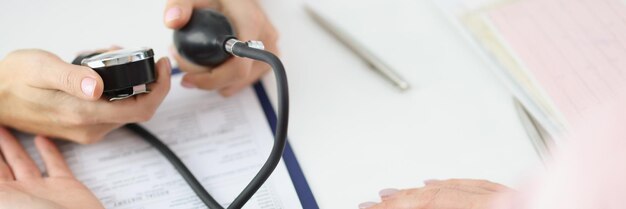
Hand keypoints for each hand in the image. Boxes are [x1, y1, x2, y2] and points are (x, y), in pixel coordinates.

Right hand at [0, 49, 171, 143]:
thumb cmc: (13, 81)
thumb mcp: (41, 68)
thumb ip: (72, 78)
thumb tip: (98, 87)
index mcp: (84, 114)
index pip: (141, 108)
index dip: (160, 88)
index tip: (163, 66)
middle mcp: (90, 128)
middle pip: (138, 108)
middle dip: (144, 80)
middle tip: (136, 56)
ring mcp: (86, 130)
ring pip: (125, 108)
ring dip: (129, 84)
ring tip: (112, 58)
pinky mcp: (82, 127)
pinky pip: (111, 110)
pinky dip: (116, 91)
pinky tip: (101, 73)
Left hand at [0, 127, 103, 208]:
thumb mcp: (2, 197)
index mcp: (3, 194)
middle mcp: (19, 192)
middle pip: (1, 165)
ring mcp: (42, 190)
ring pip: (23, 162)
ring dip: (13, 146)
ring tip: (5, 129)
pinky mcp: (66, 187)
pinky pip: (55, 165)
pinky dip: (49, 151)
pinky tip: (42, 139)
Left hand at [163, 0, 278, 95]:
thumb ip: (180, 5)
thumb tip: (172, 22)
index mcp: (251, 23)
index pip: (237, 67)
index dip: (212, 80)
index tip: (190, 78)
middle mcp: (265, 39)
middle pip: (236, 77)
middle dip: (207, 79)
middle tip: (184, 64)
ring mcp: (270, 49)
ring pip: (239, 82)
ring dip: (215, 80)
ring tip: (195, 62)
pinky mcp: (268, 57)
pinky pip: (245, 79)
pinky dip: (226, 78)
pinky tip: (212, 64)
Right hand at [359, 179, 513, 208]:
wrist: (583, 207)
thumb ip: (447, 207)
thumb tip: (418, 202)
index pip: (431, 205)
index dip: (397, 207)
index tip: (371, 207)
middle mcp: (497, 200)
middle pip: (435, 195)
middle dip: (398, 200)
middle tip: (371, 203)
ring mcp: (505, 195)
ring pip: (450, 187)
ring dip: (415, 192)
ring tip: (391, 195)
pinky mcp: (512, 195)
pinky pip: (471, 184)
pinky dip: (444, 185)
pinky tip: (431, 184)